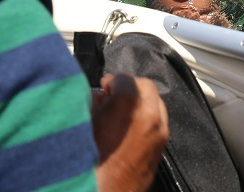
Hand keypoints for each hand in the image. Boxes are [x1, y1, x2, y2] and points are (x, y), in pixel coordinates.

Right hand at [92, 73, 168, 191]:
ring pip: (155, 105)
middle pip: (146, 87)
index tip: (104, 87)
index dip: (111, 80)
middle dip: (129, 89)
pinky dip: (145, 121)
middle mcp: (150, 116)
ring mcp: (159, 134)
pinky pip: (157, 124)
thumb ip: (92, 103)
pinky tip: (127, 132)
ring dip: (139, 104)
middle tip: (112, 97)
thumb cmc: (86, 165)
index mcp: (129, 105)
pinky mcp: (161, 150)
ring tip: (119, 115)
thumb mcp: (82, 126)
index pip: (124, 78)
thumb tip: (100, 96)